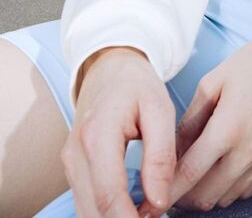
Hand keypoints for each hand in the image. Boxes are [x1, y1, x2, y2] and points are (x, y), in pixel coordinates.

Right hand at [61, 46, 176, 216]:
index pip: (109, 195)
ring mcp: (69, 163)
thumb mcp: (160, 109)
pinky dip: (108, 213)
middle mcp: (75, 153)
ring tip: (148, 214)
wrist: (110, 69)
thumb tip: (159, 202)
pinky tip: (134, 210)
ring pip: (87, 212)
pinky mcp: (72, 169)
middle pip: (94, 211)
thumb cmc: (138, 86)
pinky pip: (87, 203)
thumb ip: (161, 155)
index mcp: (98, 134)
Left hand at [135, 28, 251, 214]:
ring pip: (226, 198)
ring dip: (206, 193)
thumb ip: (190, 118)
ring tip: (195, 176)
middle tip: (171, 182)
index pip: (190, 174)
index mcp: (229, 127)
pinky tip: (221, 169)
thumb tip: (173, 149)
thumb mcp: (213, 81)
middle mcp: (248, 150)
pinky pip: (246, 190)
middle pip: (206, 196)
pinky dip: (228, 187)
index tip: (152, 194)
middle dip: (183, 196)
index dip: (166, 189)